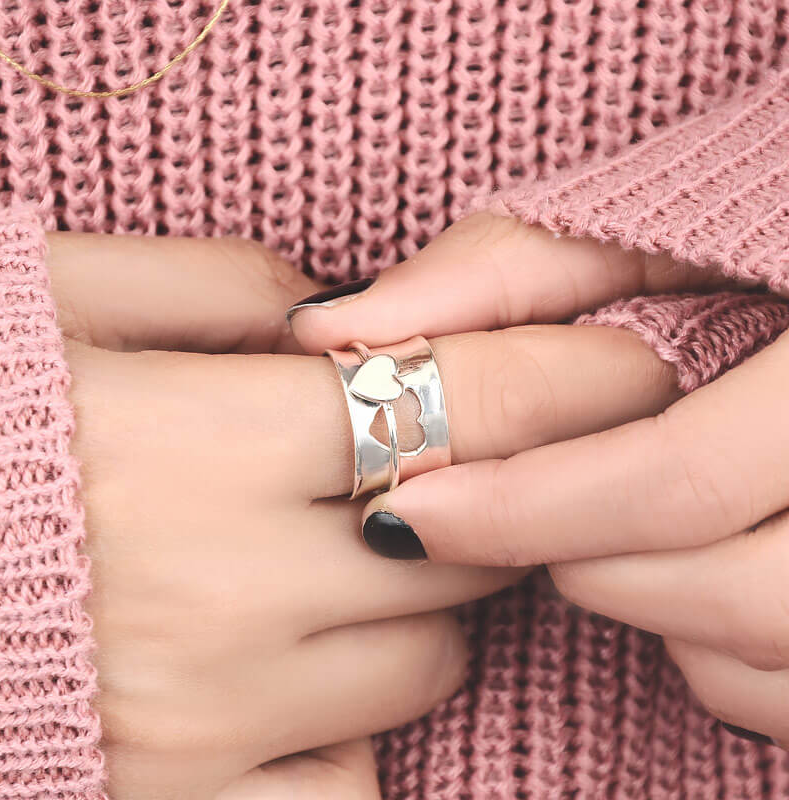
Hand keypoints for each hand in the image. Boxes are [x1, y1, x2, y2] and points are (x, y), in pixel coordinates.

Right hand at [52, 232, 522, 798]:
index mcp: (203, 438)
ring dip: (419, 606)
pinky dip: (357, 720)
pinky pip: (356, 775)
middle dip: (481, 498)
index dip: (569, 378)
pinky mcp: (187, 799)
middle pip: (473, 542)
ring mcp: (212, 715)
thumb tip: (339, 310)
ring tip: (328, 565)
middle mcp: (225, 589)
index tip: (628, 366)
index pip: (464, 403)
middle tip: (424, 467)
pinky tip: (291, 670)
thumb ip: (217, 287)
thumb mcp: (62, 298)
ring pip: (428, 661)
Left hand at [287, 211, 788, 746]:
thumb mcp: (635, 232)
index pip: (678, 480)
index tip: (407, 519)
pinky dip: (707, 646)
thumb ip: (497, 270)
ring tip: (599, 524)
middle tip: (509, 512)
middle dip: (579, 560)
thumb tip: (328, 332)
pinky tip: (675, 562)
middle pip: (728, 592)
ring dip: (644, 602)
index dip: (528, 512)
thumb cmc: (748, 237)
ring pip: (760, 652)